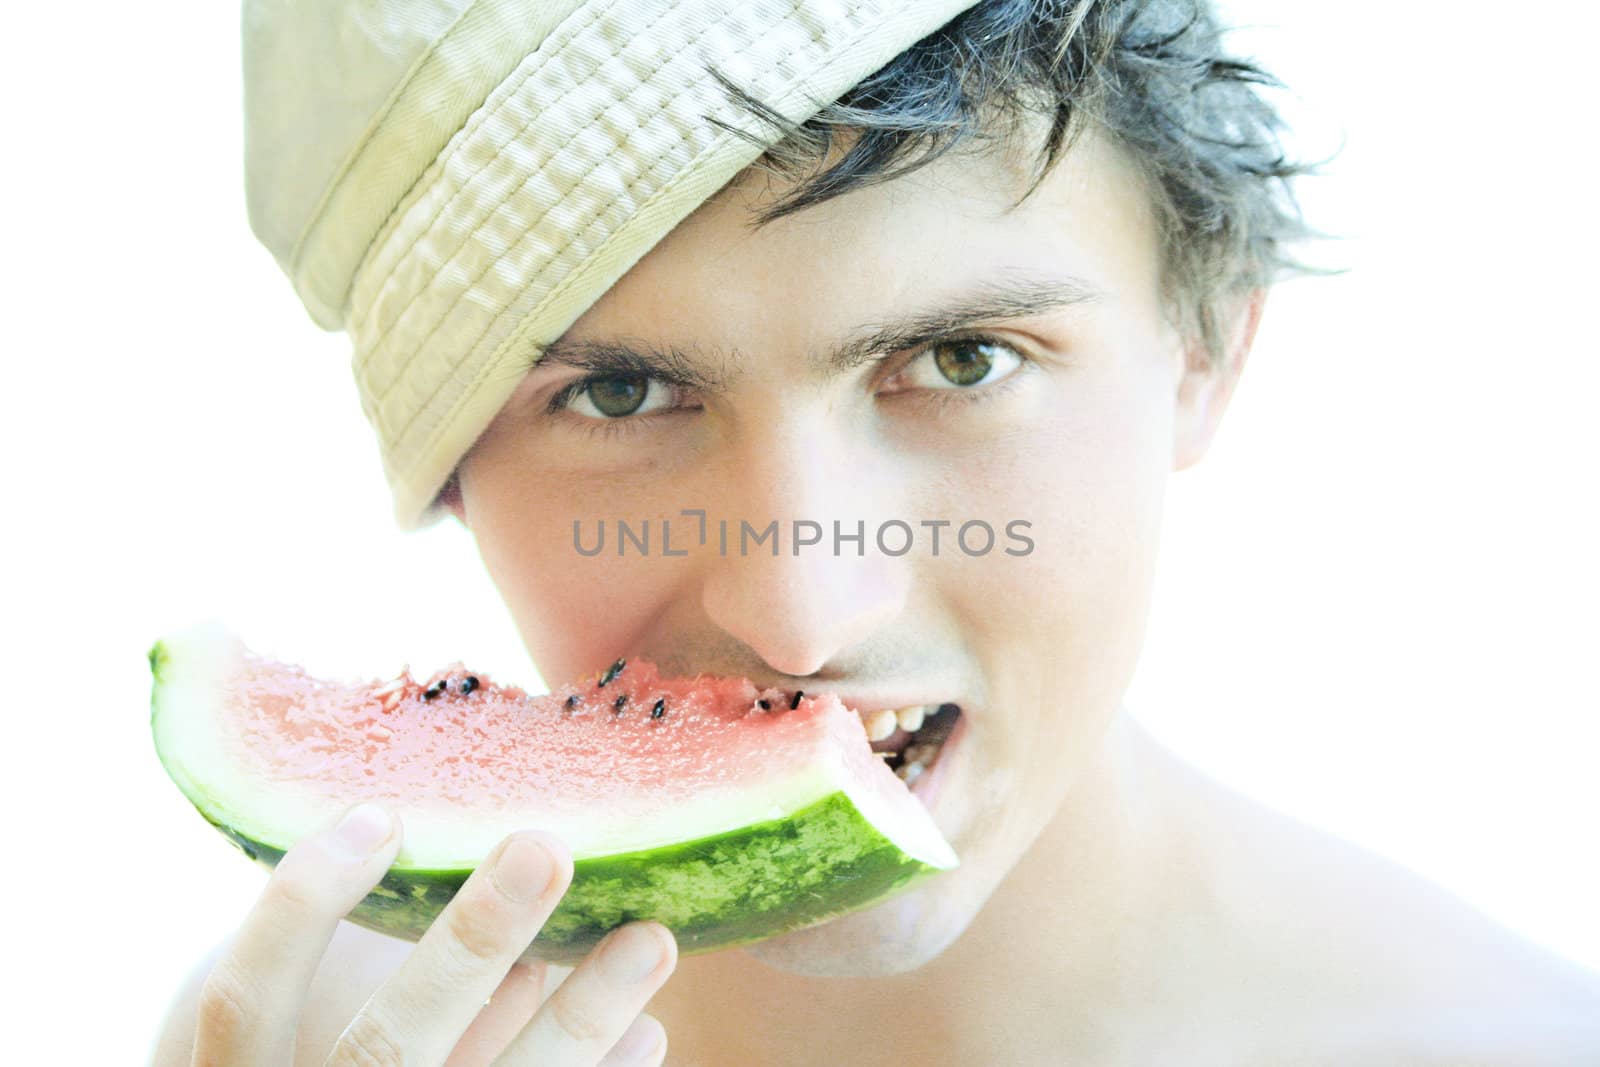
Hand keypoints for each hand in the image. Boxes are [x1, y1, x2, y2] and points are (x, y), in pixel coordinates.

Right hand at [192, 803, 675, 1064]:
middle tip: (546, 848)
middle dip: (470, 944)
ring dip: (578, 1019)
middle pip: (386, 1046)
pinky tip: (645, 1032)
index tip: (382, 815)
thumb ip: (375, 969)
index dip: (301, 908)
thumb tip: (476, 842)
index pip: (244, 1004)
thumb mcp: (318, 1024)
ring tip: (650, 938)